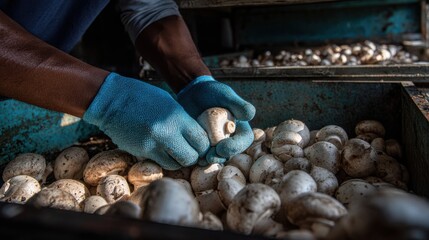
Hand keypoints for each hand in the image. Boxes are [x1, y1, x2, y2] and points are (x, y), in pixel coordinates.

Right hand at [83, 73, 209, 169]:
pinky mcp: (141, 152)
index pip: (201, 141)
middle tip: (188, 151)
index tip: (199, 145)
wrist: (111, 100)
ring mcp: (153, 144)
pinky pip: (160, 163)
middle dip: (193, 156)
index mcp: (177, 117)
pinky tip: (160, 150)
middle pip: (191, 157)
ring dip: (178, 160)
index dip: (203, 146)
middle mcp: (167, 132)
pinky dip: (163, 160)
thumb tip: (197, 138)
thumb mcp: (169, 103)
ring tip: (173, 151)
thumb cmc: (142, 97)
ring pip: (176, 165)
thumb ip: (183, 121)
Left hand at [177, 76, 255, 164]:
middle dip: (221, 157)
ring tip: (201, 159)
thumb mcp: (225, 94)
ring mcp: (215, 143)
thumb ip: (238, 103)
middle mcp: (230, 137)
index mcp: (240, 127)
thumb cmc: (213, 92)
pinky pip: (202, 155)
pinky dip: (198, 157)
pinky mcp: (202, 145)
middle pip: (230, 152)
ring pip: (216, 156)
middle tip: (210, 156)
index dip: (235, 147)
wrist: (192, 93)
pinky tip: (191, 156)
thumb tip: (250, 115)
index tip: (223, 147)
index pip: (244, 140)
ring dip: (209, 160)